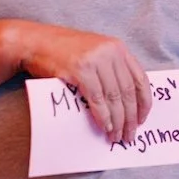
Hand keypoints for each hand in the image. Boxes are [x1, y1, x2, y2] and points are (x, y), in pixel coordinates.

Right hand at [11, 22, 151, 143]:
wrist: (34, 42)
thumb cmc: (62, 51)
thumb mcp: (94, 53)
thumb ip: (110, 70)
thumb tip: (124, 104)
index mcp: (118, 47)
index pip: (139, 78)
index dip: (143, 102)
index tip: (142, 120)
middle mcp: (110, 51)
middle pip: (127, 91)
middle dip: (130, 117)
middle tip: (129, 135)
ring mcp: (95, 60)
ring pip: (113, 97)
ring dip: (117, 121)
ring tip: (116, 136)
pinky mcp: (80, 70)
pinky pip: (97, 99)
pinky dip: (102, 116)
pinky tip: (105, 126)